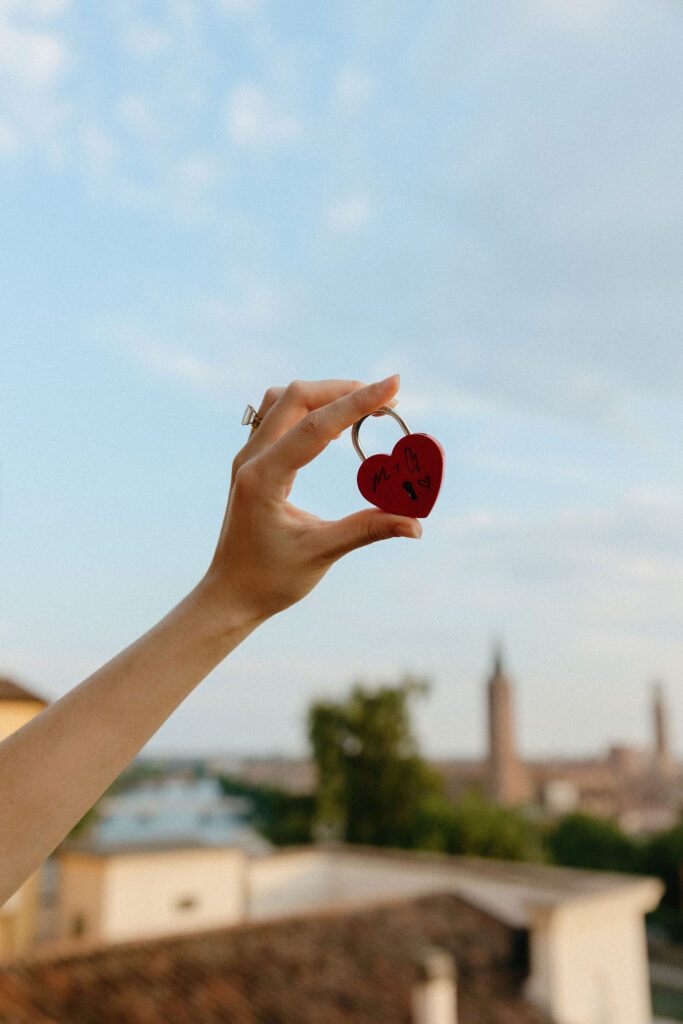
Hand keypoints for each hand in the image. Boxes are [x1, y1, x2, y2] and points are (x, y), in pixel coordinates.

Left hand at [200, 376, 421, 628]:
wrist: (229, 595)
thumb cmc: (269, 580)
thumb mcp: (321, 555)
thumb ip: (368, 530)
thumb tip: (416, 524)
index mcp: (264, 477)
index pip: (316, 425)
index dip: (358, 402)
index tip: (394, 386)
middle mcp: (251, 459)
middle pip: (296, 397)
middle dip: (344, 390)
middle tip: (387, 399)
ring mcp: (248, 458)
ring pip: (283, 401)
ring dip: (324, 396)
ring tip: (363, 408)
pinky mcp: (252, 463)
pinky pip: (277, 417)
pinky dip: (309, 410)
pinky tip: (335, 426)